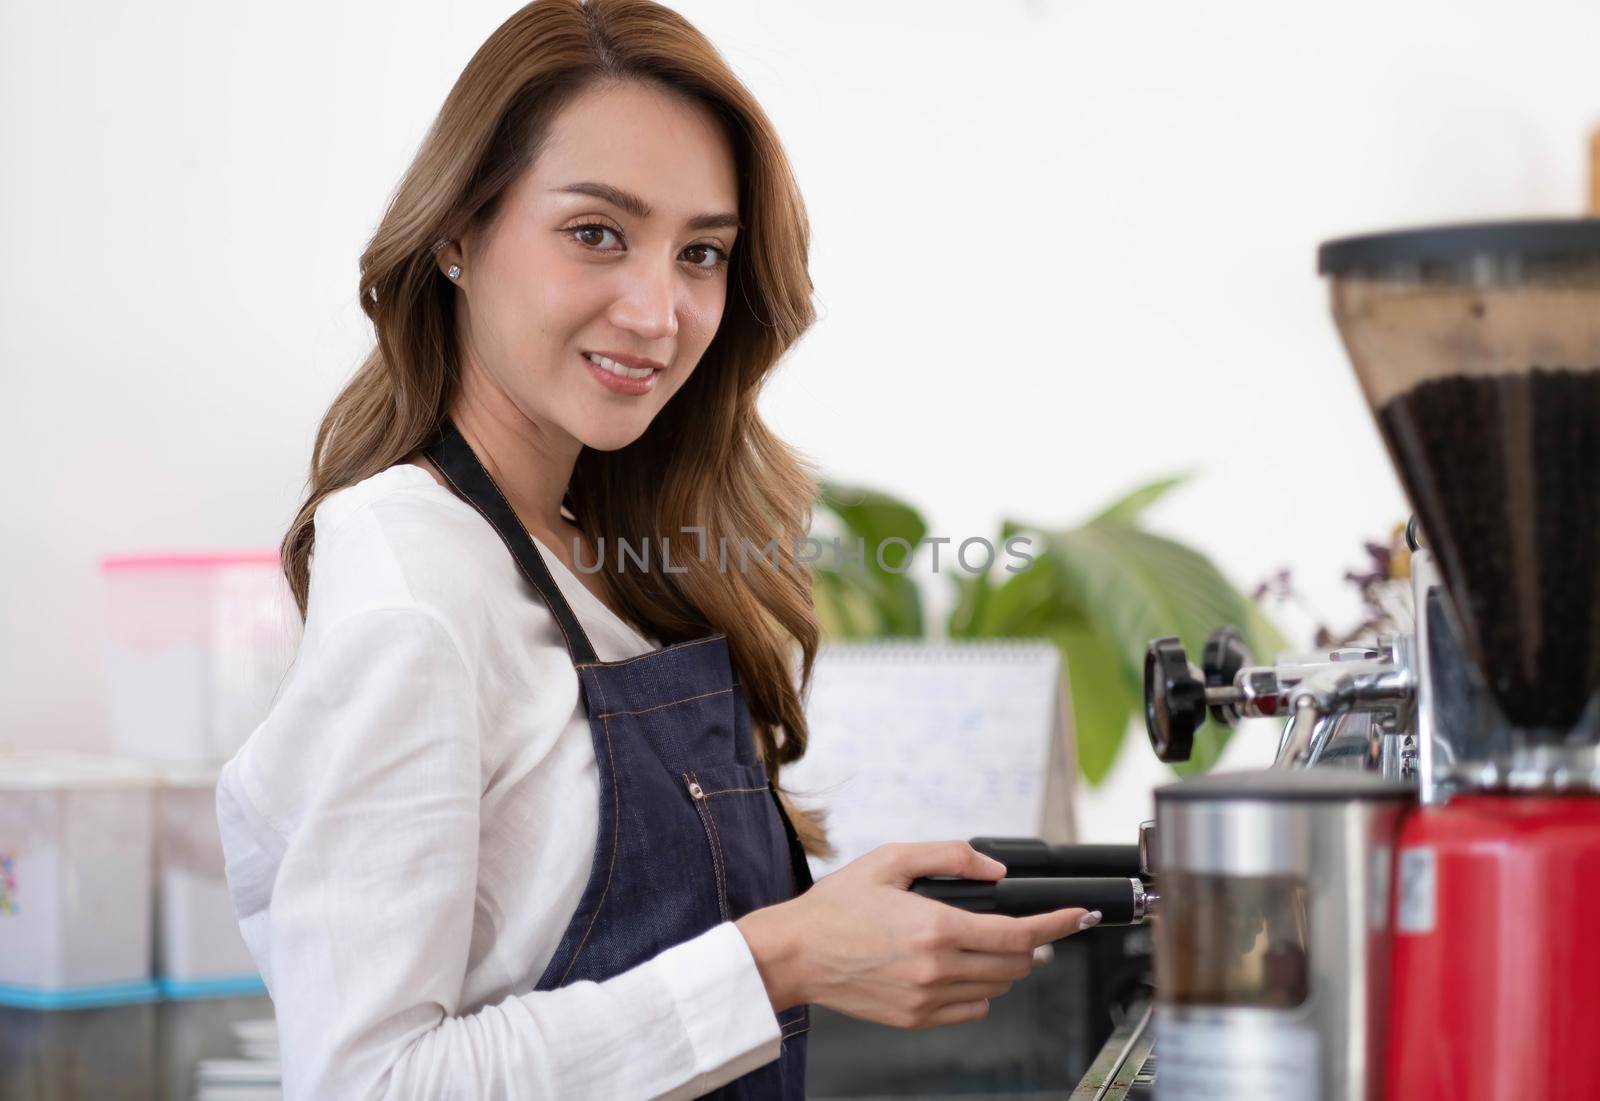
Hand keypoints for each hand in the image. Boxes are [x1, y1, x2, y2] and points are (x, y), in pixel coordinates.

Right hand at [735, 840, 1097, 1028]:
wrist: (794, 954)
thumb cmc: (836, 907)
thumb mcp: (891, 859)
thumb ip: (950, 856)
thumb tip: (995, 869)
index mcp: (935, 927)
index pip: (1018, 933)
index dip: (1057, 924)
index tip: (1078, 916)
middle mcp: (937, 968)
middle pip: (1015, 964)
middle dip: (1028, 942)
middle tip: (1016, 923)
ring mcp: (928, 999)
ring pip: (997, 988)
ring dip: (1003, 965)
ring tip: (977, 941)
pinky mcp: (917, 1019)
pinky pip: (972, 1009)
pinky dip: (978, 989)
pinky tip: (956, 967)